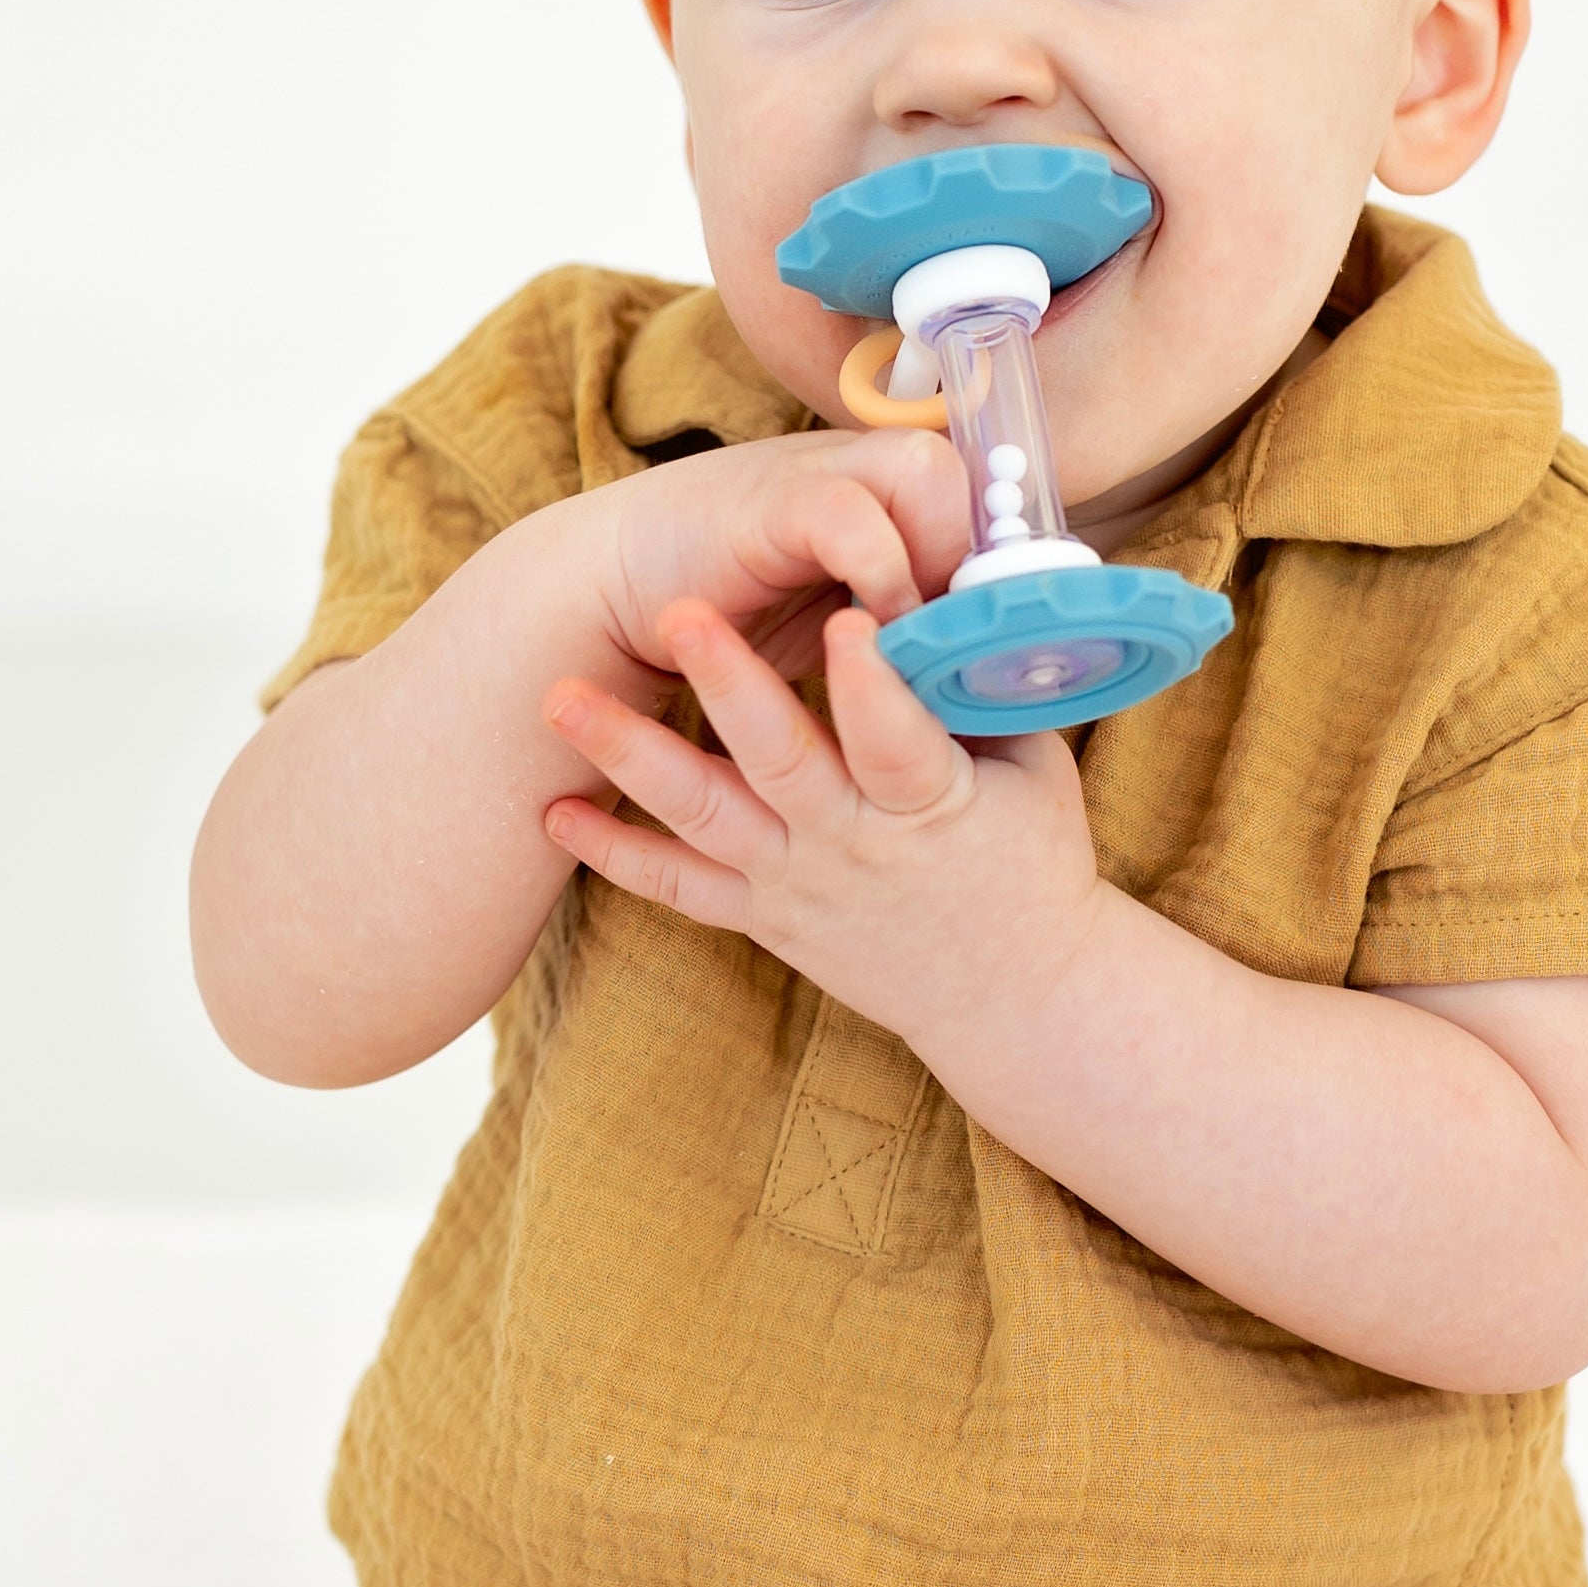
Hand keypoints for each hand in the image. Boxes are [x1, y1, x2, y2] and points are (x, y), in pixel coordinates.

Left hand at [541, 598, 1104, 1045]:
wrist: (1011, 998)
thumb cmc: (1031, 862)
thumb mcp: (1033, 773)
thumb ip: (982, 690)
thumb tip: (953, 588)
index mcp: (930, 804)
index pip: (898, 739)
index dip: (872, 681)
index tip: (849, 615)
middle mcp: (851, 843)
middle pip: (780, 762)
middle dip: (729, 683)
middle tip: (677, 615)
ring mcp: (795, 882)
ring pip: (705, 814)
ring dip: (631, 752)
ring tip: (563, 697)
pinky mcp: (762, 915)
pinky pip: (679, 886)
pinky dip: (614, 852)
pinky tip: (554, 809)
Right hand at [581, 429, 971, 706]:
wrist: (612, 597)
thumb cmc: (736, 619)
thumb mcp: (842, 617)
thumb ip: (910, 623)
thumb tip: (995, 671)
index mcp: (882, 489)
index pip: (980, 485)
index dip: (1003, 548)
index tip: (1007, 623)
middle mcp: (855, 466)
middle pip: (964, 462)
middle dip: (979, 546)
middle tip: (961, 623)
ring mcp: (812, 474)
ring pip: (924, 467)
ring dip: (938, 552)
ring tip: (919, 629)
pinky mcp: (768, 504)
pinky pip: (851, 514)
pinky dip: (879, 571)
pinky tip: (866, 629)